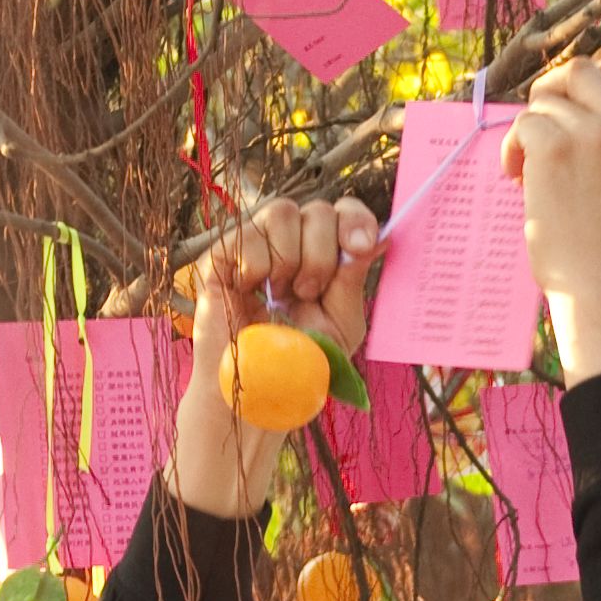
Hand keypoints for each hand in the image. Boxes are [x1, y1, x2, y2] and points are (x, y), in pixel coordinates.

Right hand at [168, 196, 379, 518]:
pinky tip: (248, 292)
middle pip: (314, 209)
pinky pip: (243, 233)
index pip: (342, 211)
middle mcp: (290, 244)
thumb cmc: (299, 363)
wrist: (257, 391)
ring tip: (278, 297)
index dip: (355, 220)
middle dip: (320, 254)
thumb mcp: (342, 323)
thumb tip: (382, 237)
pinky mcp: (219, 259)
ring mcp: (253, 247)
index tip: (361, 247)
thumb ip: (355, 279)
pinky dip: (254, 264)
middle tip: (308, 294)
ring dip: (288, 259)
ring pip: (280, 212)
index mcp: (322, 254)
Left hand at [499, 52, 600, 384]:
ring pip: (546, 99)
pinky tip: (516, 177)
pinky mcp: (556, 149)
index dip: (593, 75)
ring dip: (529, 131)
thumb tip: (592, 109)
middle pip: (581, 68)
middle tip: (540, 130)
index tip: (571, 103)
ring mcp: (595, 134)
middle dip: (552, 93)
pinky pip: (524, 124)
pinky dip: (512, 148)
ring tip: (528, 170)